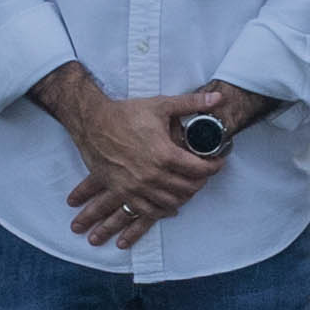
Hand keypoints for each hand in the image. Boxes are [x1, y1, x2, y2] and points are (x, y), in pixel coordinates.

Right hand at [55, 81, 221, 246]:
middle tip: (204, 174)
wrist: (91, 122)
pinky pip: (147, 211)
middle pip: (188, 188)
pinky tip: (168, 205)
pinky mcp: (122, 191)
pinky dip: (162, 210)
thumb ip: (192, 103)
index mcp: (164, 154)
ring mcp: (136, 186)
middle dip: (201, 182)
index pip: (199, 170)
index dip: (214, 167)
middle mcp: (152, 175)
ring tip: (188, 187)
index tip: (217, 163)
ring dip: (184, 197)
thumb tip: (218, 98)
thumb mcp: (161, 105)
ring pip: (171, 202)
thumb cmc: (125, 114)